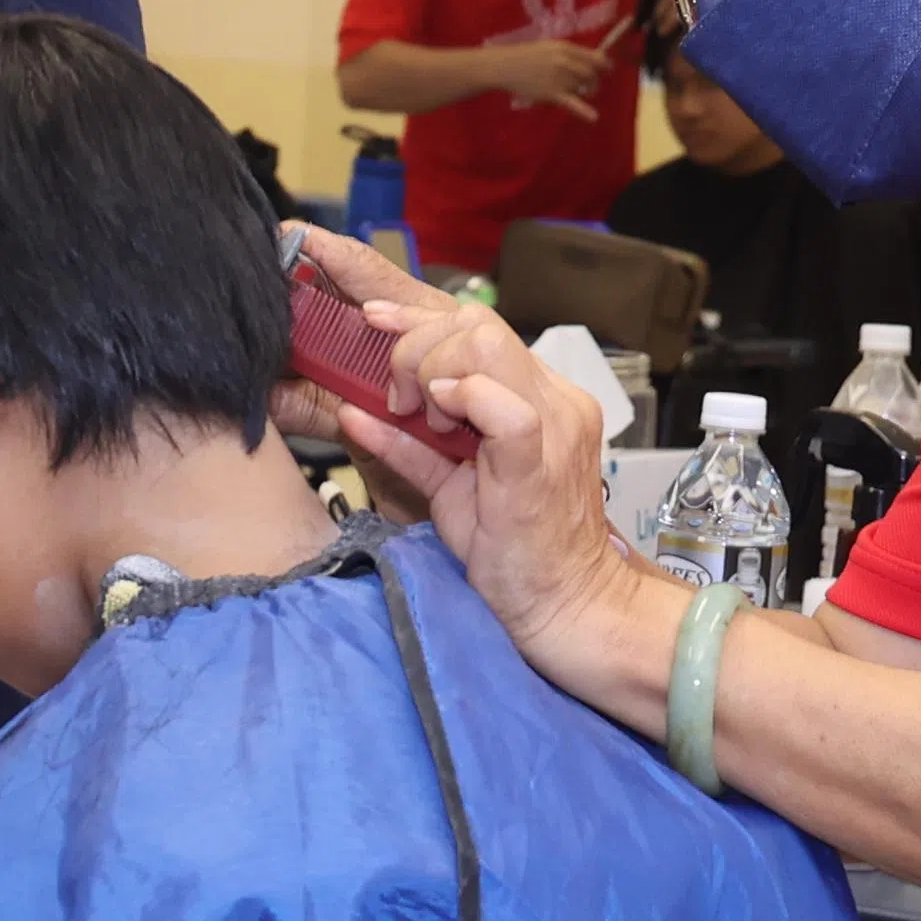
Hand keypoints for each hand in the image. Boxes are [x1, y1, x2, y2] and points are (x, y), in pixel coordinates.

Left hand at [280, 229, 633, 670]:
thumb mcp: (448, 489)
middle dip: (416, 346)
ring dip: (432, 369)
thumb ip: (406, 446)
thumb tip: (354, 410)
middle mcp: (553, 398)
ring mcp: (554, 424)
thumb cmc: (514, 552)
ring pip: (486, 344)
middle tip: (400, 399)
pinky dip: (462, 397)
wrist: (567, 606)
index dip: (415, 315)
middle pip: (476, 322)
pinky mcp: (542, 459)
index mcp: (536, 397)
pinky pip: (505, 404)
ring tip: (423, 418)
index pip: (477, 325)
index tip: (371, 320)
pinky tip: (440, 418)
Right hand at [488, 39, 607, 121]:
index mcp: (566, 48)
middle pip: (592, 74)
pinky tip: (593, 117)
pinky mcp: (552, 93)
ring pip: (581, 88)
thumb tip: (594, 60)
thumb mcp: (550, 47)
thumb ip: (570, 53)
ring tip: (574, 92)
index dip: (605, 66)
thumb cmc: (526, 56)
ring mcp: (559, 78)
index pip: (595, 58)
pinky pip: (572, 103)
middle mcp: (565, 62)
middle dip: (594, 82)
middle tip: (589, 88)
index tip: (607, 71)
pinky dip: (584, 111)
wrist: (504, 66)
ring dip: (581, 92)